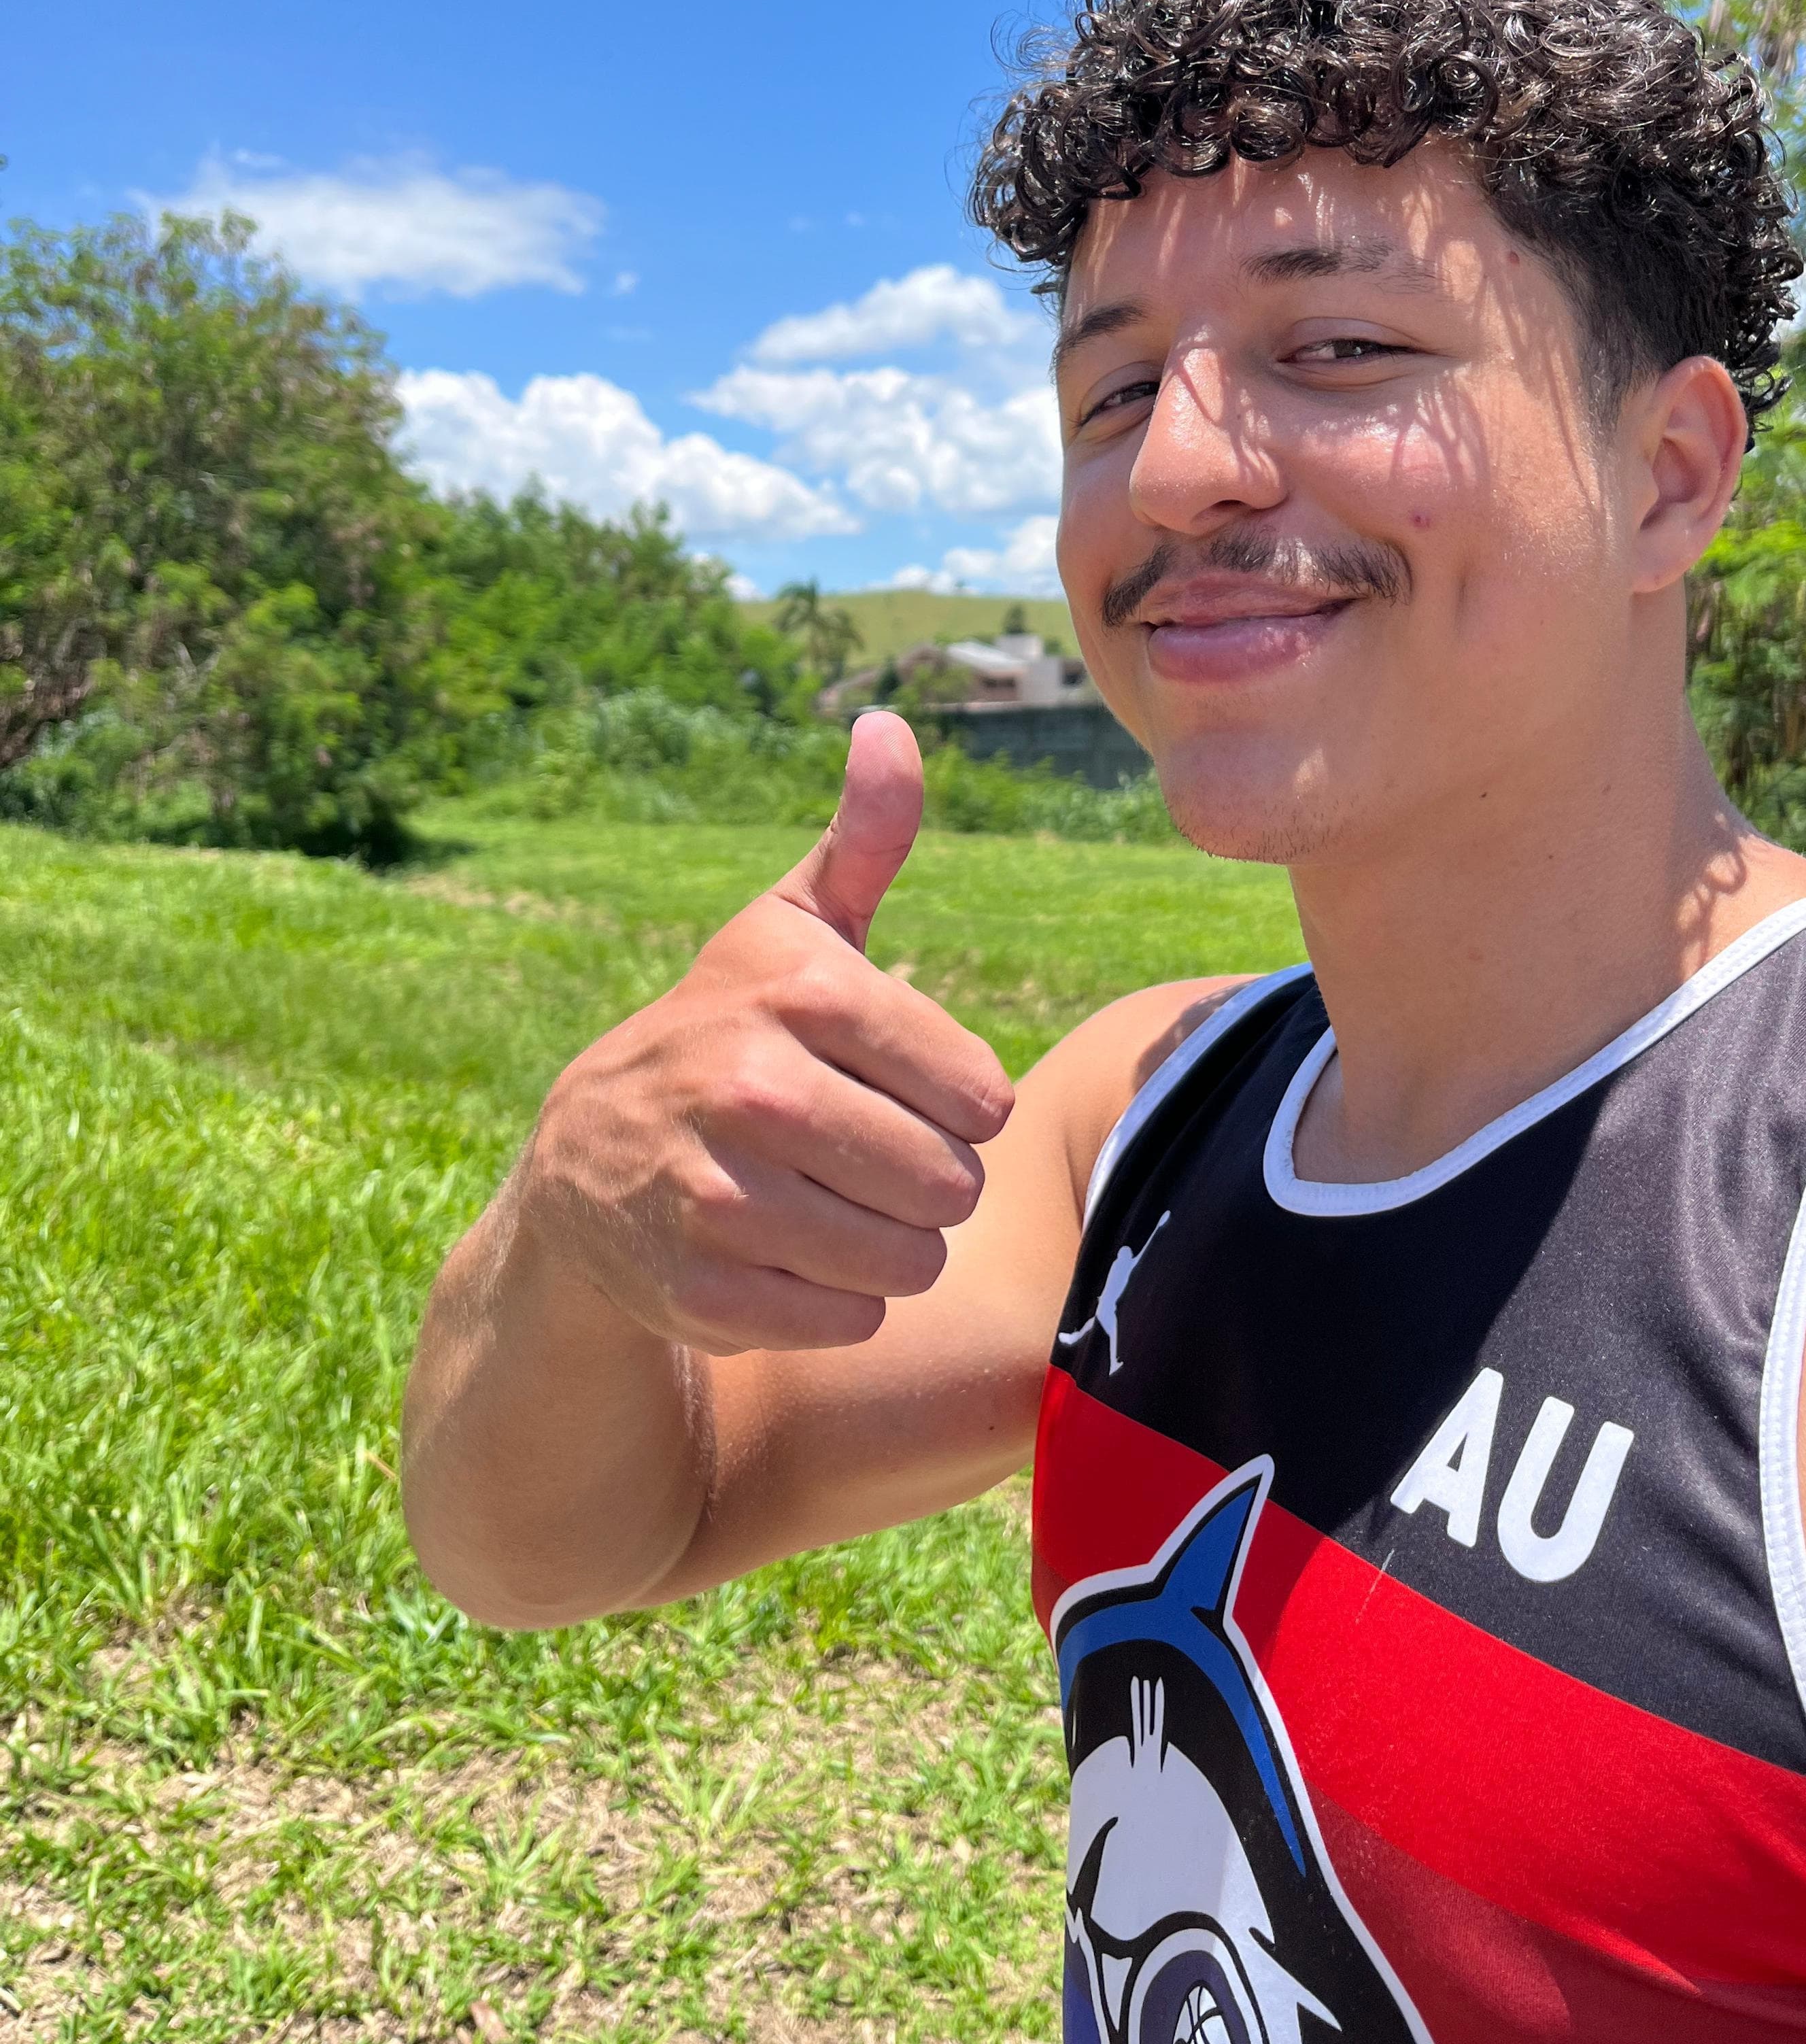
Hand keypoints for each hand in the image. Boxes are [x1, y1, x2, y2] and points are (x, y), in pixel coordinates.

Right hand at [517, 711, 1015, 1354]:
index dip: (954, 1107)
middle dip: (927, 1185)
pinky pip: (851, 1317)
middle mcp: (756, 1089)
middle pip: (952, 1185)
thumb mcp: (787, 931)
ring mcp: (721, 1196)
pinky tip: (780, 1256)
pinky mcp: (702, 1289)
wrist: (586, 1162)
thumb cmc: (728, 1035)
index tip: (894, 1090)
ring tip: (827, 1205)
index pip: (981, 1097)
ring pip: (909, 1260)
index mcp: (802, 994)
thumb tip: (888, 726)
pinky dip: (834, 1301)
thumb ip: (864, 839)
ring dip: (889, 1248)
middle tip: (860, 1157)